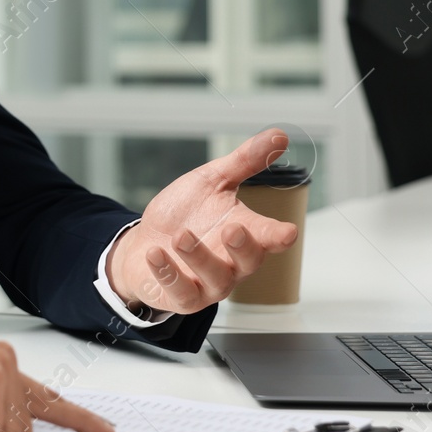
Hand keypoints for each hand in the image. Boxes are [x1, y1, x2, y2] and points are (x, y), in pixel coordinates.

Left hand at [105, 128, 300, 314]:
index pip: (270, 236)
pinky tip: (155, 253)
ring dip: (199, 257)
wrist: (143, 243)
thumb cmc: (184, 215)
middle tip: (232, 229)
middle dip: (243, 247)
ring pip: (215, 278)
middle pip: (249, 261)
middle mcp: (232, 262)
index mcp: (245, 233)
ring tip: (181, 236)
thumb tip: (278, 135)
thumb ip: (243, 162)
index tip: (287, 232)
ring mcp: (208, 283)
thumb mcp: (212, 182)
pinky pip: (180, 291)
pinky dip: (168, 273)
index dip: (279, 235)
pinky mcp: (182, 296)